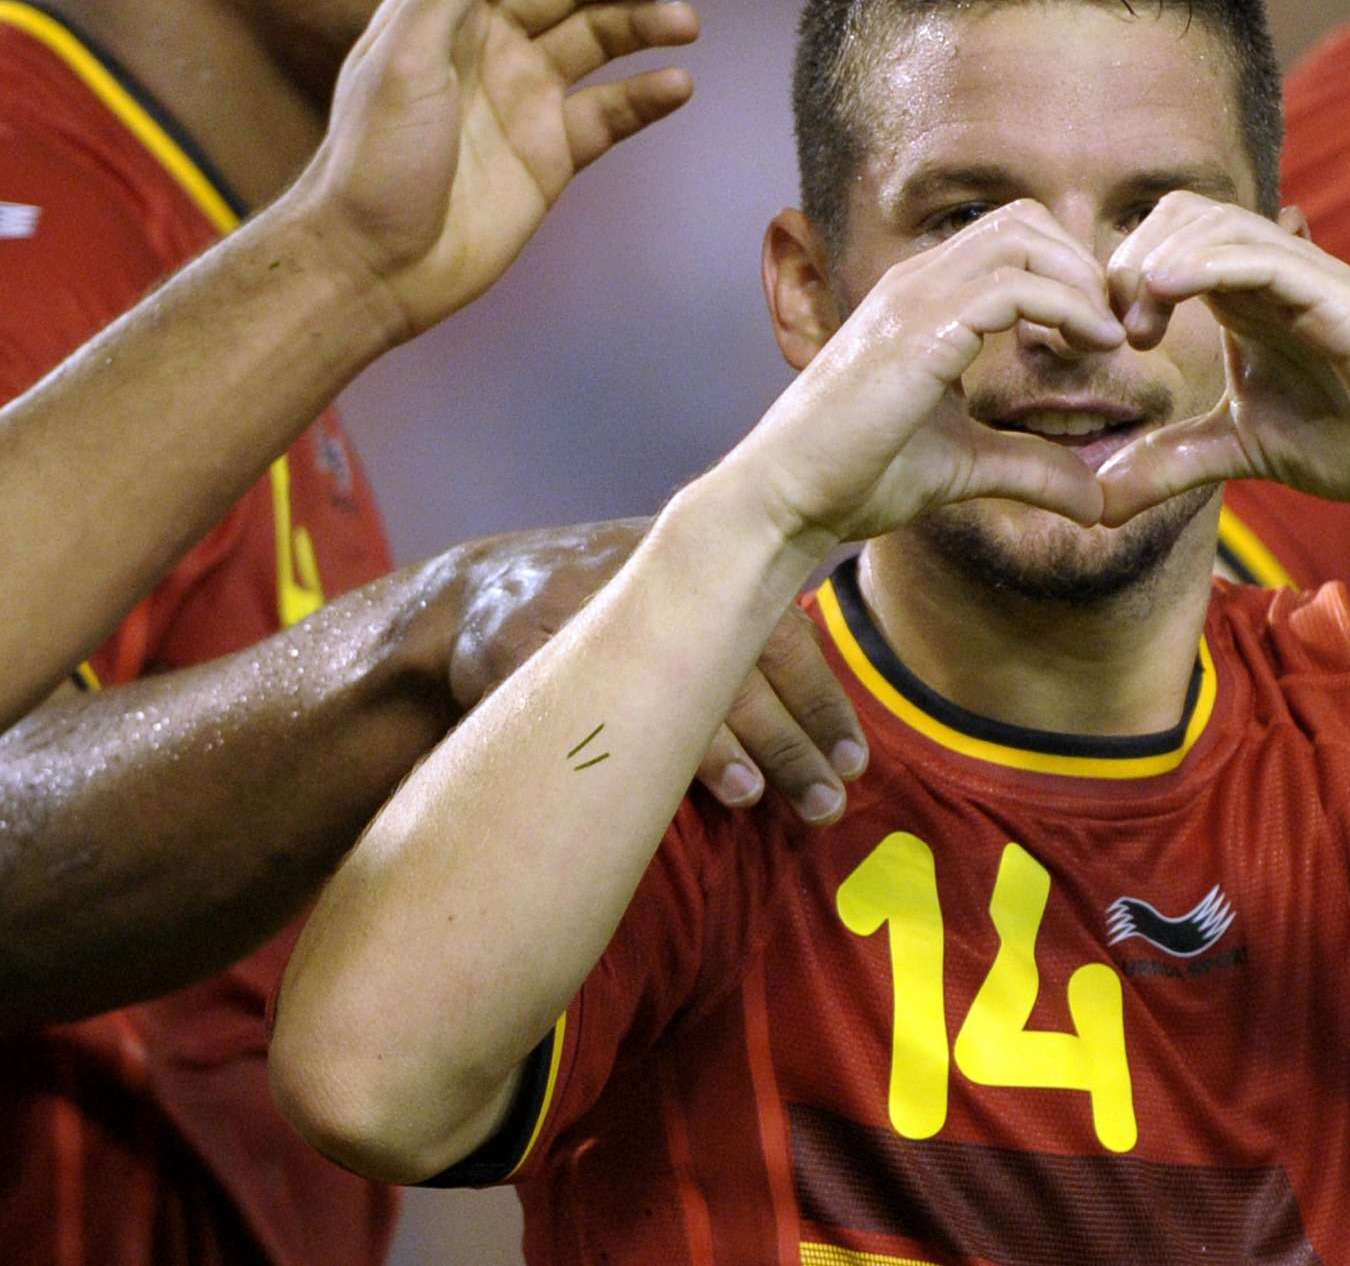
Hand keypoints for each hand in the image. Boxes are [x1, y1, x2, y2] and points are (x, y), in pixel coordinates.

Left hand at [291, 0, 698, 339]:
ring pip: (599, 40)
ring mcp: (526, 96)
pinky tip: (678, 85)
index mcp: (449, 9)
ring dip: (644, 24)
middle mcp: (493, 42)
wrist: (377, 265)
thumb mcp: (402, 60)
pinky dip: (647, 96)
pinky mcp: (554, 152)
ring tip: (685, 24)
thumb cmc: (374, 159)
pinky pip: (612, 112)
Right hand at [442, 524, 865, 823]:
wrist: (476, 590)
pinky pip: (586, 699)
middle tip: (830, 801)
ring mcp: (583, 609)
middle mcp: (651, 578)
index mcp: (700, 565)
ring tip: (759, 795)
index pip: (781, 629)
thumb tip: (820, 703)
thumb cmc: (601, 601)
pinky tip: (662, 784)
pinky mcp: (519, 646)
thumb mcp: (674, 585)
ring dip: (724, 745)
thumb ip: (740, 624)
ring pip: (671, 681)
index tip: (856, 760)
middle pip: (739, 664)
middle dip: (791, 738)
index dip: (821, 699)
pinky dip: (631, 745)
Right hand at [741, 203, 1125, 543]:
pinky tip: (1092, 348)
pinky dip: (1067, 308)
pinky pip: (1013, 288)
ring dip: (1081, 282)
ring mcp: (915, 299)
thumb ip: (1029, 469)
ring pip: (1022, 238)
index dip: (1068, 274)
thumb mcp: (965, 468)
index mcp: (923, 300)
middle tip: (1111, 329)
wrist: (788, 497)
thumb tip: (1096, 500)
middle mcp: (917, 283)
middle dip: (1082, 265)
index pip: (1011, 240)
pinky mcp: (920, 332)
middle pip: (1024, 221)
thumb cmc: (856, 477)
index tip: (1099, 335)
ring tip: (1107, 339)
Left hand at [1095, 193, 1349, 524]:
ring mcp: (1309, 278)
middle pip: (1182, 212)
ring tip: (1138, 323)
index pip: (1166, 239)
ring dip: (1160, 259)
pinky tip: (1167, 291)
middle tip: (1116, 332)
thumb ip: (1172, 462)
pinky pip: (1267, 257)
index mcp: (1244, 296)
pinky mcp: (1341, 298)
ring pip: (1218, 222)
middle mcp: (1273, 274)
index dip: (1119, 274)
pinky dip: (1208, 262)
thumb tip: (1097, 504)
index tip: (1100, 340)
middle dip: (1130, 259)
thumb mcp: (1239, 451)